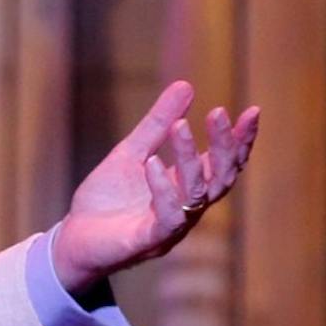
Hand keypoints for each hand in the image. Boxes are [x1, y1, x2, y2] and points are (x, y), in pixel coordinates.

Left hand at [51, 80, 259, 290]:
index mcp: (186, 188)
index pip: (225, 164)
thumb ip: (158, 123)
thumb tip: (186, 84)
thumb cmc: (107, 200)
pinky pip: (167, 218)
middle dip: (224, 146)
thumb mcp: (131, 152)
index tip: (252, 112)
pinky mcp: (148, 242)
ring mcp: (170, 228)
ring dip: (191, 159)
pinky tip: (153, 163)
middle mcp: (187, 209)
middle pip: (220, 179)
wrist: (72, 239)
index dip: (241, 141)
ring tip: (180, 126)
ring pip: (196, 194)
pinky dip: (163, 189)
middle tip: (217, 112)